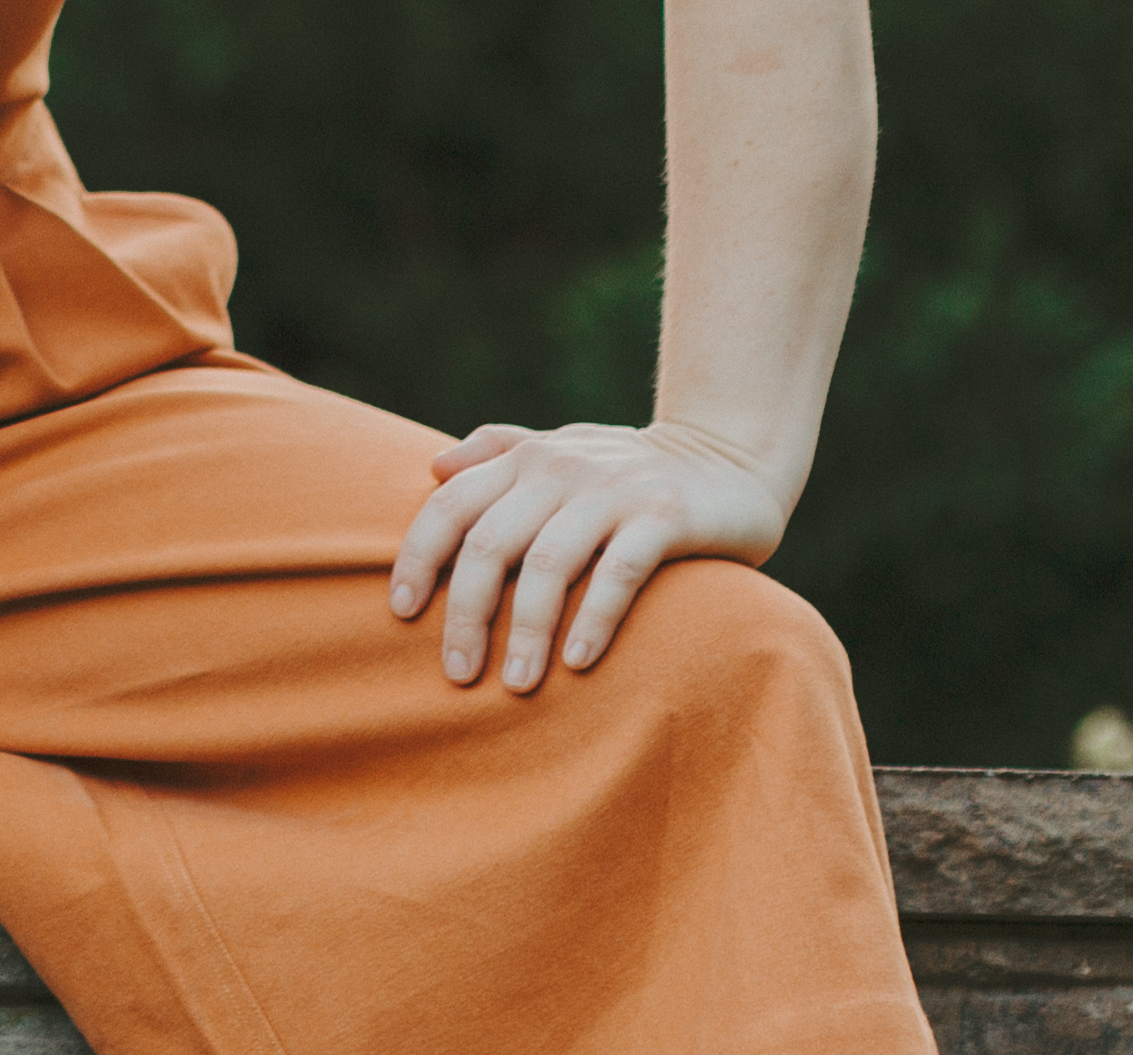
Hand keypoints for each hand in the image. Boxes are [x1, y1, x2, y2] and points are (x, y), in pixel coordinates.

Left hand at [388, 418, 791, 691]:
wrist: (731, 458)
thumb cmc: (630, 469)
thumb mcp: (563, 447)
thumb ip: (498, 451)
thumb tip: (433, 467)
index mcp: (528, 459)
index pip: (451, 506)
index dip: (419, 558)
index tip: (401, 614)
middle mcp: (562, 468)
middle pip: (490, 544)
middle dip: (466, 614)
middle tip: (457, 673)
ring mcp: (614, 490)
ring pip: (549, 563)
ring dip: (526, 630)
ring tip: (515, 685)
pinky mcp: (665, 514)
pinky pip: (619, 571)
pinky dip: (594, 618)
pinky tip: (578, 663)